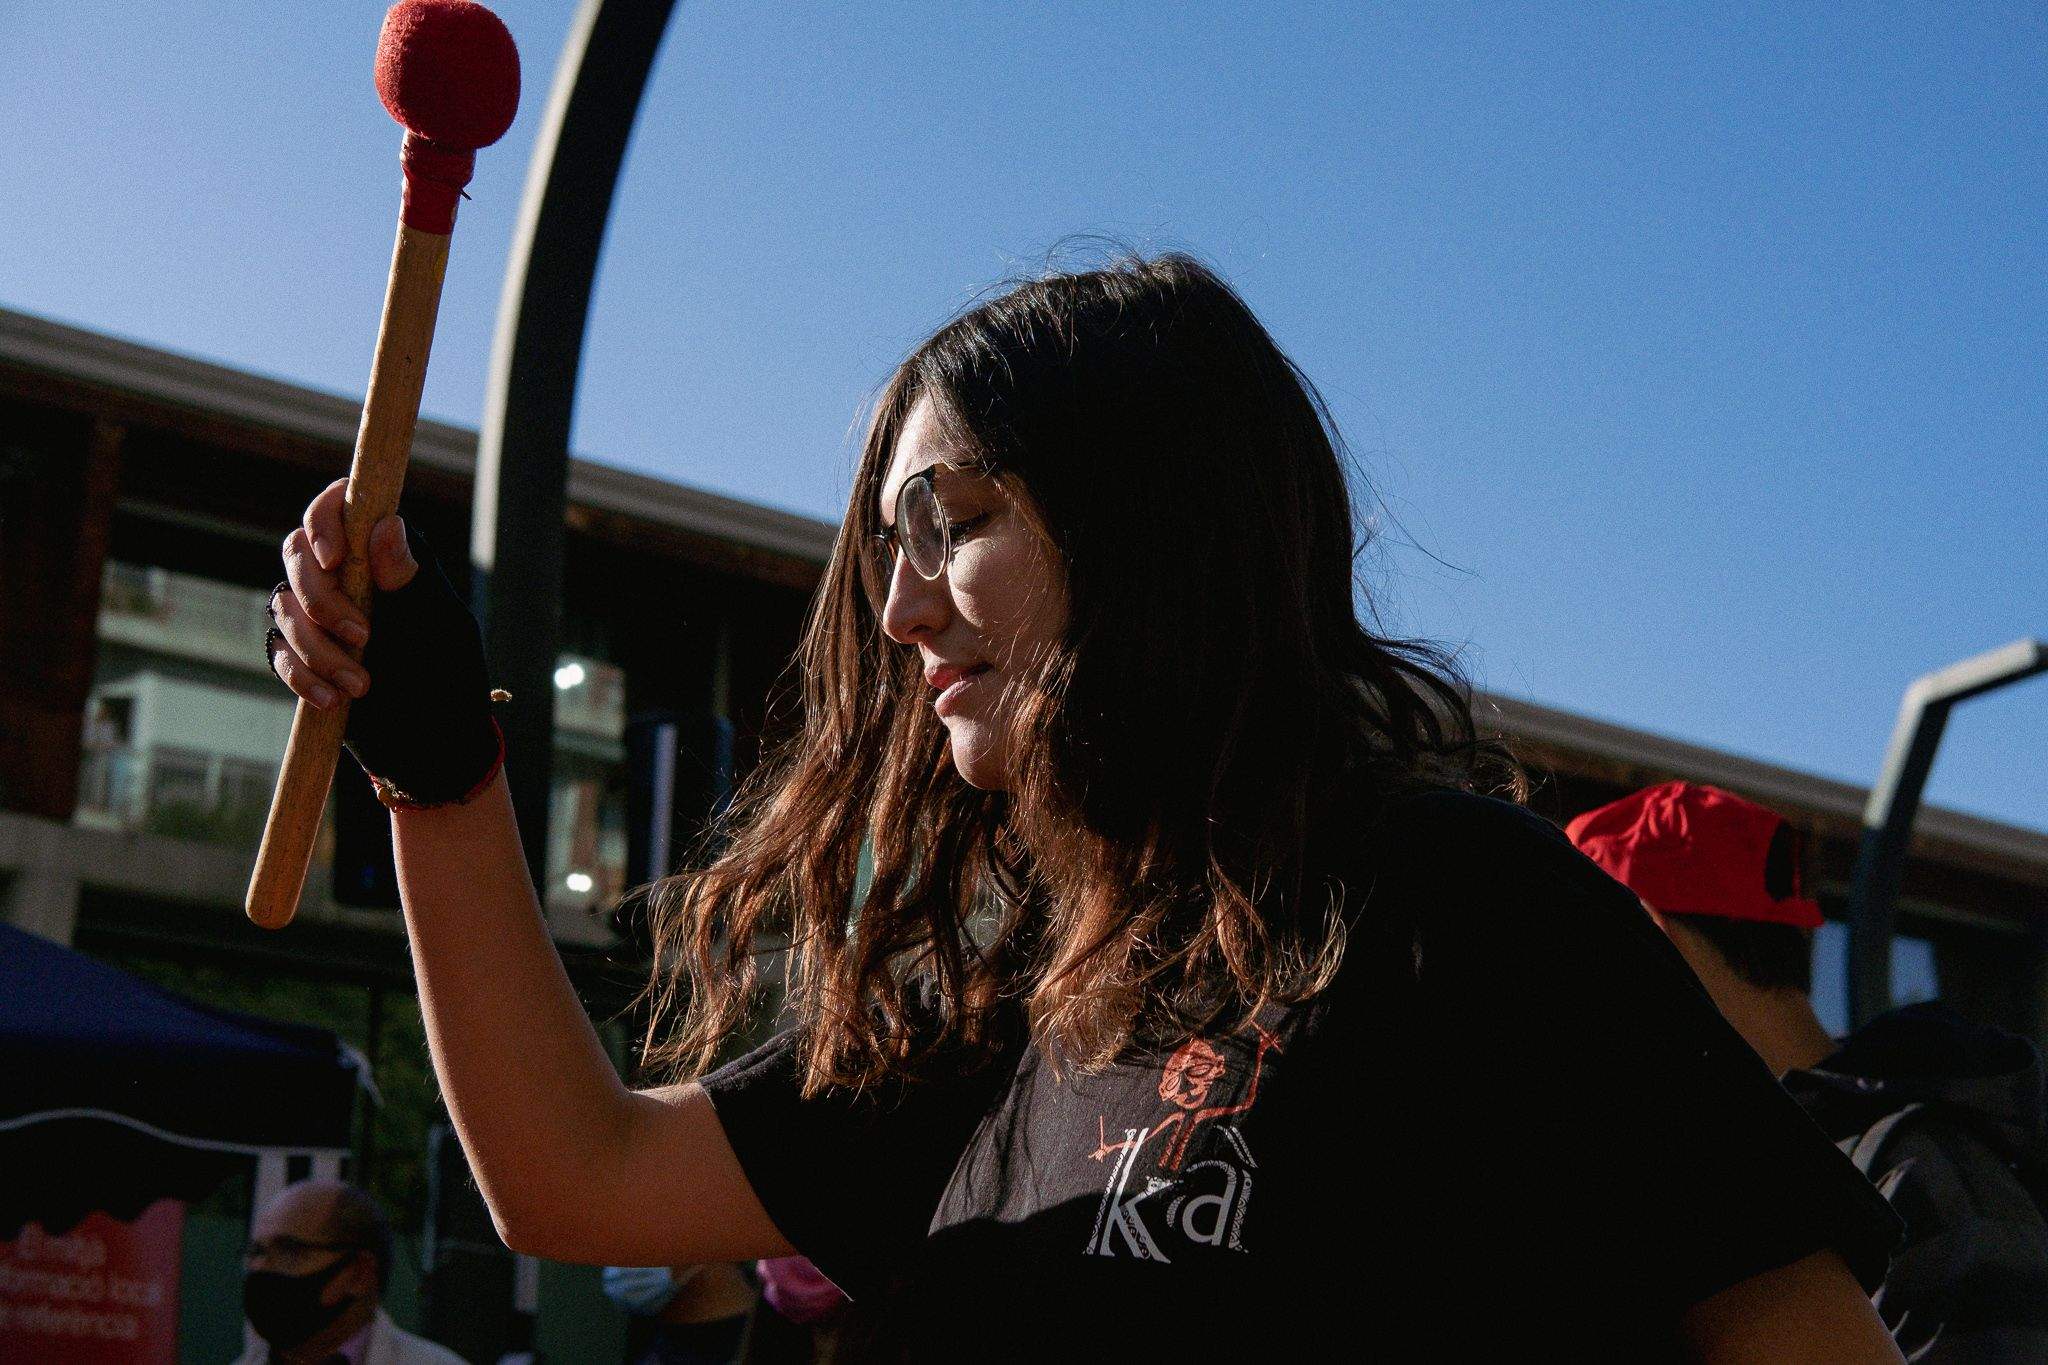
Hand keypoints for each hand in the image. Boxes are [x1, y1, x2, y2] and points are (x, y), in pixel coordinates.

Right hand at [271, 478, 500, 805]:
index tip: (336, 559)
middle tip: (363, 637)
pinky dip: (302, 675)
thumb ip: (412, 581)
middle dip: (322, 599)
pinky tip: (334, 700)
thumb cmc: (448, 678)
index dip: (325, 518)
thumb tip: (385, 525)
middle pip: (298, 554)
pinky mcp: (302, 653)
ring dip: (319, 648)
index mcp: (385, 556)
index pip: (340, 508)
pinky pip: (278, 650)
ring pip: (284, 605)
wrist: (433, 745)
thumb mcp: (440, 628)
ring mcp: (320, 613)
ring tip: (362, 685)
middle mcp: (347, 576)